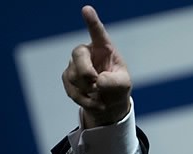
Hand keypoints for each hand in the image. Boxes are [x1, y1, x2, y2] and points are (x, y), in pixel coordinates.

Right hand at [62, 5, 131, 127]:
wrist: (108, 103)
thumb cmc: (118, 88)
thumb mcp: (123, 85)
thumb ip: (114, 82)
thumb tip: (97, 82)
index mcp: (104, 48)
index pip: (97, 32)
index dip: (92, 21)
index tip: (87, 9)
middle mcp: (88, 52)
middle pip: (78, 54)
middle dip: (86, 72)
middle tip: (96, 84)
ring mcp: (76, 64)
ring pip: (73, 75)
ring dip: (88, 90)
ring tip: (101, 97)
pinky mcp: (68, 78)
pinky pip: (71, 89)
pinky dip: (84, 99)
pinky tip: (94, 101)